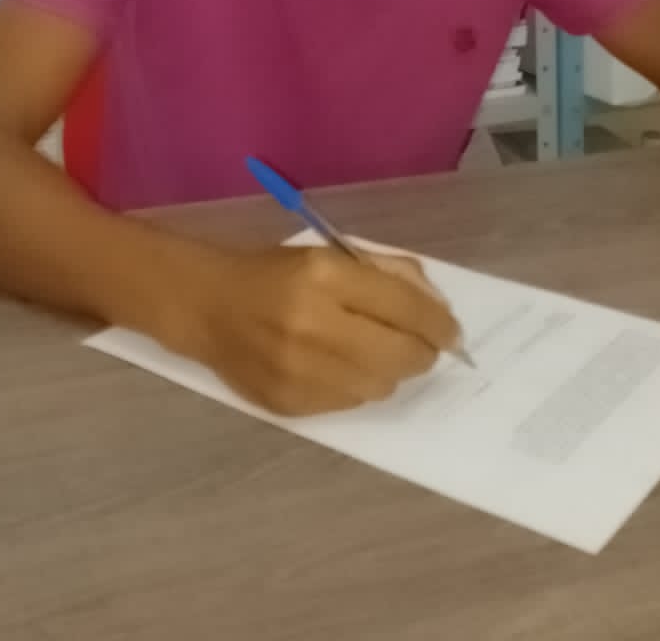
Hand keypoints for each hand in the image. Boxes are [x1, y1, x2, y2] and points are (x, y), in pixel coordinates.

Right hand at [179, 245, 460, 415]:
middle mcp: (314, 325)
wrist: (206, 306)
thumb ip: (385, 273)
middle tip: (423, 346)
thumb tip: (436, 308)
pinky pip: (350, 403)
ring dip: (390, 371)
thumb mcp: (327, 255)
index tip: (452, 333)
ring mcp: (300, 371)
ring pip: (380, 386)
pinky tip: (342, 367)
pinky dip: (358, 386)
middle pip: (401, 355)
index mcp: (324, 276)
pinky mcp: (290, 404)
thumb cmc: (272, 272)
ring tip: (376, 352)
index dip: (439, 324)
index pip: (405, 307)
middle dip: (422, 352)